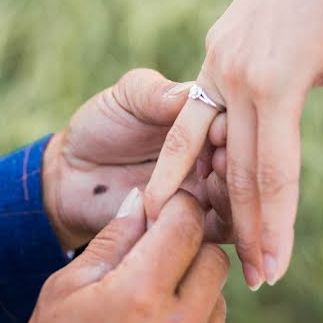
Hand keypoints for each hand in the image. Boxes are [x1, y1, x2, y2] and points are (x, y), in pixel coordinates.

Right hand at [0, 189, 234, 322]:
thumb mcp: (63, 296)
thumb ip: (112, 243)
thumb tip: (142, 200)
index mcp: (139, 297)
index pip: (185, 224)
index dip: (175, 209)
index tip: (162, 212)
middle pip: (213, 259)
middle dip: (187, 252)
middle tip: (152, 264)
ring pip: (218, 301)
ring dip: (192, 297)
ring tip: (147, 319)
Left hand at [43, 68, 230, 251]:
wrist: (72, 176)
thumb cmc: (102, 125)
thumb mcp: (127, 98)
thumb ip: (156, 94)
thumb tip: (190, 92)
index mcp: (209, 114)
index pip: (237, 118)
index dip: (232, 124)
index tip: (218, 129)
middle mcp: (219, 153)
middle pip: (250, 161)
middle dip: (240, 162)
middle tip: (220, 162)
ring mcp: (213, 189)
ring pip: (245, 199)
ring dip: (236, 194)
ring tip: (211, 187)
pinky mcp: (202, 225)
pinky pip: (226, 230)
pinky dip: (227, 226)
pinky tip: (200, 218)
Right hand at [143, 0, 322, 289]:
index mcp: (275, 81)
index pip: (273, 174)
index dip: (276, 228)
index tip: (277, 273)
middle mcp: (235, 77)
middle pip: (236, 171)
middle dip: (247, 229)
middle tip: (256, 282)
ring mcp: (216, 65)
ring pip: (203, 149)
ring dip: (206, 200)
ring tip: (200, 243)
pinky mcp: (211, 56)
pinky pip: (195, 118)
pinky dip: (190, 157)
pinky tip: (183, 187)